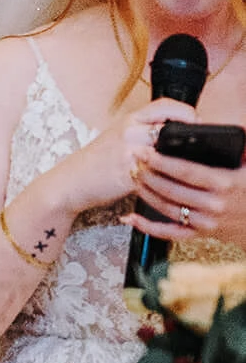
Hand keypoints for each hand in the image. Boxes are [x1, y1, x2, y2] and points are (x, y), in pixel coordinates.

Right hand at [48, 94, 200, 217]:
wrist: (69, 182)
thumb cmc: (95, 162)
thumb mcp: (116, 138)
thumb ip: (142, 133)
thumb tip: (176, 136)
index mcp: (127, 121)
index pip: (164, 106)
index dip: (185, 111)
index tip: (196, 121)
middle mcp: (129, 133)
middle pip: (172, 128)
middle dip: (189, 138)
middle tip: (197, 148)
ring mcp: (129, 153)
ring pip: (170, 154)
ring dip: (182, 161)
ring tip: (187, 167)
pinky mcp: (130, 175)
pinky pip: (158, 176)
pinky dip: (169, 180)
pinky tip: (172, 183)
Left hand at [135, 127, 245, 245]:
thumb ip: (244, 146)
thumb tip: (240, 127)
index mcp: (225, 184)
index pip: (185, 170)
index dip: (161, 161)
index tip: (144, 151)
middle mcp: (213, 205)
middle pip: (170, 189)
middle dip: (147, 174)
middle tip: (133, 161)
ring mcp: (205, 222)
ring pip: (165, 207)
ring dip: (145, 192)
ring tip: (133, 176)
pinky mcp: (200, 234)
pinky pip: (168, 233)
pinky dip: (146, 227)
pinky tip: (130, 217)